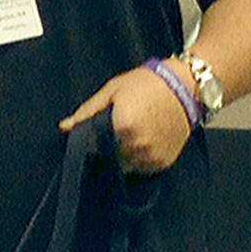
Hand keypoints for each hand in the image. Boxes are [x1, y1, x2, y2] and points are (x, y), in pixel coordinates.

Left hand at [60, 64, 192, 173]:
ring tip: (134, 133)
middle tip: (118, 130)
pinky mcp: (163, 162)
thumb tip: (64, 127)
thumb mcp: (113, 90)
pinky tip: (146, 140)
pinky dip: (141, 158)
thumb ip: (88, 111)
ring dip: (125, 155)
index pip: (94, 147)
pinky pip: (144, 168)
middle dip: (109, 148)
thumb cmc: (146, 83)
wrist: (186, 86)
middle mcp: (136, 145)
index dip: (93, 141)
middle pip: (110, 158)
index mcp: (121, 127)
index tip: (98, 133)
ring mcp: (151, 156)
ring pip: (126, 165)